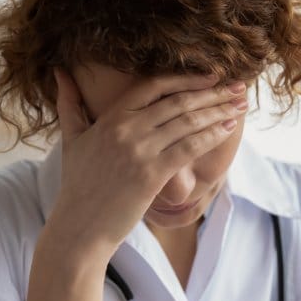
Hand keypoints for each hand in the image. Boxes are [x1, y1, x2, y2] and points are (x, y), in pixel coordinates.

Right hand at [46, 67, 246, 256]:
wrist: (79, 228)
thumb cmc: (77, 186)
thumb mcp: (71, 139)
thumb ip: (69, 103)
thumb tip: (60, 72)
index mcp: (110, 117)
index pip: (154, 86)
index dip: (186, 78)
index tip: (211, 75)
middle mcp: (126, 129)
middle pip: (178, 101)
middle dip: (212, 93)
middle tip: (238, 87)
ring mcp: (139, 151)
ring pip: (188, 122)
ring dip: (219, 111)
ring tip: (240, 106)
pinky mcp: (152, 175)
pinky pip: (189, 148)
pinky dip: (212, 135)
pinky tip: (228, 128)